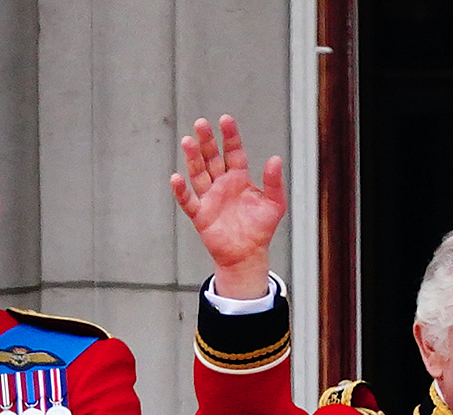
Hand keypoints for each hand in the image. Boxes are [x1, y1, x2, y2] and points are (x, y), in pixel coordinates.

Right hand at [170, 114, 286, 299]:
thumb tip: (276, 158)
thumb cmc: (261, 229)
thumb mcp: (274, 204)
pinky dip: (181, 191)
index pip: (233, 151)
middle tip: (200, 123)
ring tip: (188, 141)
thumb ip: (273, 182)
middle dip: (206, 141)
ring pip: (198, 174)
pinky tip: (177, 178)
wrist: (248, 256)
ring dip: (192, 158)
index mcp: (239, 178)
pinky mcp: (200, 215)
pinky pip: (188, 201)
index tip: (225, 120)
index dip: (229, 136)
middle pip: (212, 158)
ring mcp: (209, 198)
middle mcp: (222, 184)